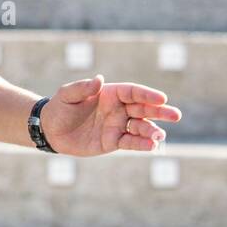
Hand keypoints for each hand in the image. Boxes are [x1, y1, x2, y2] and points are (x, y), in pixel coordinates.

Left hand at [39, 74, 181, 156]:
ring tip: (160, 136)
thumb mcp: (67, 95)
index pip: (133, 92)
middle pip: (143, 108)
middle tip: (175, 115)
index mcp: (110, 94)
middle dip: (160, 111)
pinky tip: (151, 146)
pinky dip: (141, 144)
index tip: (161, 98)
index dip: (147, 95)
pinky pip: (130, 142)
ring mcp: (117, 125)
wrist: (51, 130)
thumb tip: (99, 79)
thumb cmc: (59, 108)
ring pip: (140, 127)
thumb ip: (83, 88)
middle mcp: (118, 109)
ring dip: (152, 131)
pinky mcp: (113, 141)